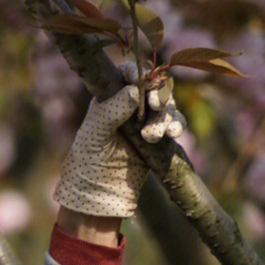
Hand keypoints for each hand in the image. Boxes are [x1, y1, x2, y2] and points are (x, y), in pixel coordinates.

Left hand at [55, 64, 184, 219]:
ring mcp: (146, 121)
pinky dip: (176, 126)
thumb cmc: (88, 159)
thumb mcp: (95, 133)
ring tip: (154, 134)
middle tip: (154, 104)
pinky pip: (174, 125)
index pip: (126, 75)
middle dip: (157, 93)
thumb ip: (112, 110)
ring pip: (166, 107)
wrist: (98, 192)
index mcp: (110, 97)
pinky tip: (172, 134)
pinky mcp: (159, 139)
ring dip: (165, 116)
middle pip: (153, 88)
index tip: (140, 79)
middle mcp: (130, 106)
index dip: (136, 72)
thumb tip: (134, 89)